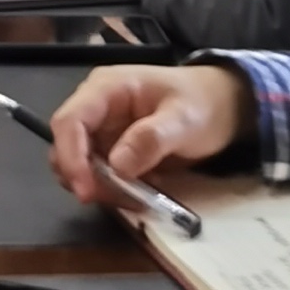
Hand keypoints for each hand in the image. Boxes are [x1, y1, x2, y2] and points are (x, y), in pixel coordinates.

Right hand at [48, 60, 249, 205]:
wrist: (223, 106)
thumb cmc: (203, 104)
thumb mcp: (184, 119)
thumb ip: (151, 138)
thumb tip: (117, 166)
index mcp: (106, 88)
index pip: (69, 120)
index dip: (70, 156)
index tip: (84, 191)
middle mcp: (96, 108)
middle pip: (67, 144)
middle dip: (83, 177)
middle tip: (114, 201)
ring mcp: (103, 130)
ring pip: (80, 164)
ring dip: (99, 187)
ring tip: (135, 200)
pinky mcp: (112, 150)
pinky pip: (100, 175)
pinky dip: (113, 191)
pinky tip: (140, 196)